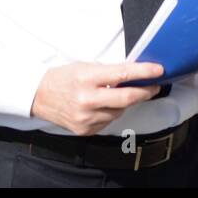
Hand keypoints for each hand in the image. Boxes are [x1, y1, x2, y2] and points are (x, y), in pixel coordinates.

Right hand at [30, 61, 164, 135]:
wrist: (38, 96)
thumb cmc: (63, 78)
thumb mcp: (85, 66)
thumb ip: (108, 71)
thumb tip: (133, 74)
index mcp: (87, 78)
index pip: (122, 74)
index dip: (143, 72)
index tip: (158, 70)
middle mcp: (87, 100)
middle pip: (126, 98)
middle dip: (145, 91)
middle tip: (154, 85)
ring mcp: (86, 118)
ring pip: (119, 111)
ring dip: (126, 103)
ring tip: (121, 94)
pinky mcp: (85, 130)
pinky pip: (108, 121)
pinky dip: (112, 112)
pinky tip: (105, 105)